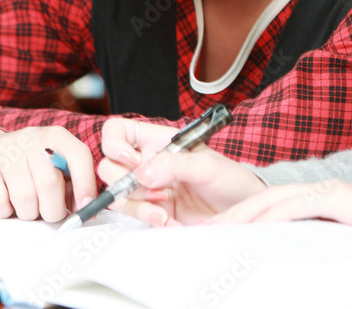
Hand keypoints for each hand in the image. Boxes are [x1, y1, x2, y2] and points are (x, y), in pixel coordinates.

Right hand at [0, 125, 96, 222]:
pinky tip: (4, 200)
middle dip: (52, 210)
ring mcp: (4, 150)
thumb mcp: (53, 168)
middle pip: (50, 183)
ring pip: (24, 197)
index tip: (86, 208)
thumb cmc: (28, 167)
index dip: (86, 184)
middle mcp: (31, 138)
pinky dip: (4, 211)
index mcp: (55, 136)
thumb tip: (87, 209)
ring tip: (25, 206)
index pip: (79, 155)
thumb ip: (72, 185)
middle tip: (49, 214)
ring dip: (28, 213)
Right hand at [98, 118, 265, 225]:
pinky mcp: (153, 211)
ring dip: (137, 204)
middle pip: (109, 166)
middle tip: (151, 187)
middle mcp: (148, 163)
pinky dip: (147, 219)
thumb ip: (174, 165)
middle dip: (124, 180)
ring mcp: (148, 188)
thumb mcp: (207, 166)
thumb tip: (143, 173)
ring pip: (118, 194)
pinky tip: (168, 220)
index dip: (114, 144)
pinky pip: (134, 216)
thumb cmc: (229, 179)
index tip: (130, 159)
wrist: (241, 211)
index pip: (118, 132)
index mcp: (158, 142)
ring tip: (164, 207)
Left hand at [208, 180, 351, 226]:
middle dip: (232, 214)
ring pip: (272, 200)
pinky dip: (275, 216)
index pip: (265, 205)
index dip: (238, 216)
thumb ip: (307, 236)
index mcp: (309, 198)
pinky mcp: (332, 197)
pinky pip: (296, 206)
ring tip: (222, 228)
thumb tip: (281, 253)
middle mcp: (311, 190)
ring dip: (244, 215)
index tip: (215, 230)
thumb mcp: (331, 234)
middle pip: (261, 199)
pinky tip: (258, 227)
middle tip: (206, 229)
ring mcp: (321, 191)